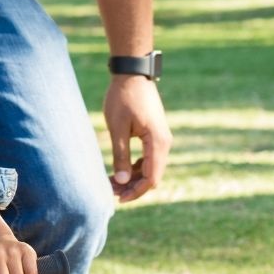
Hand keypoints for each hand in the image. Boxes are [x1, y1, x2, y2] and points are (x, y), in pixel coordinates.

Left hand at [104, 75, 170, 201]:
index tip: (118, 198)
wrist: (133, 74)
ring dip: (132, 179)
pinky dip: (134, 168)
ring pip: (149, 168)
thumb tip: (122, 181)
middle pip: (152, 176)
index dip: (136, 192)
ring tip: (111, 184)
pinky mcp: (154, 136)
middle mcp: (164, 143)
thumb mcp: (117, 128)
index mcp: (158, 143)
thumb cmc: (123, 98)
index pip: (151, 178)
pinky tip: (117, 172)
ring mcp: (160, 139)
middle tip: (110, 193)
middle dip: (132, 188)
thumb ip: (120, 155)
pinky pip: (147, 158)